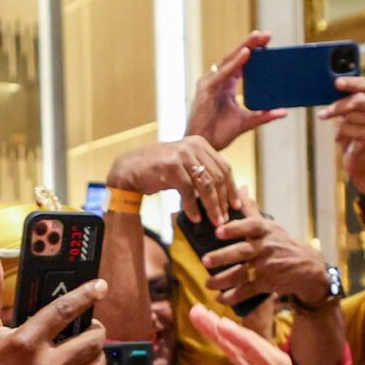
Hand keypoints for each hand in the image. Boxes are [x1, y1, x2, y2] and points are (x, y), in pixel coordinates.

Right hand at [108, 136, 241, 232]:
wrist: (129, 170)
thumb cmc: (157, 171)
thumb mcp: (183, 165)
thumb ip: (201, 172)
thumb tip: (223, 192)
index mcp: (200, 144)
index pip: (224, 167)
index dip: (231, 188)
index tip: (235, 205)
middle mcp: (192, 146)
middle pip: (217, 177)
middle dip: (223, 201)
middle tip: (225, 218)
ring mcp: (181, 155)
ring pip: (205, 184)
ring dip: (212, 206)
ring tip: (215, 221)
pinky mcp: (171, 167)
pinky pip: (188, 191)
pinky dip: (192, 207)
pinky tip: (195, 218)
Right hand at [184, 33, 288, 152]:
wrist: (204, 146)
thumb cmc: (219, 133)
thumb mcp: (246, 122)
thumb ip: (264, 115)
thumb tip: (284, 111)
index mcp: (226, 85)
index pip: (241, 63)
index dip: (253, 51)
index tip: (268, 42)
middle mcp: (218, 80)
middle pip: (236, 57)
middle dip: (250, 44)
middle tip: (266, 34)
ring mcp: (210, 83)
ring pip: (229, 61)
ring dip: (243, 48)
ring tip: (257, 38)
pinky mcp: (206, 90)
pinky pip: (222, 73)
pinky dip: (234, 63)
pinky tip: (246, 54)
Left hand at [201, 215, 332, 306]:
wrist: (308, 267)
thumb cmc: (283, 243)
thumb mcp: (271, 225)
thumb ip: (252, 210)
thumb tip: (240, 188)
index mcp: (266, 230)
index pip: (250, 226)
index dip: (234, 228)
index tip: (218, 231)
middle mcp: (266, 247)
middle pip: (243, 252)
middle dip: (223, 256)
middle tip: (204, 260)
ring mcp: (268, 267)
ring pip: (242, 273)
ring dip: (223, 280)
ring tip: (207, 283)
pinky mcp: (268, 283)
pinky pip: (248, 290)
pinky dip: (234, 296)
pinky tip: (221, 298)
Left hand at [320, 75, 364, 195]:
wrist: (362, 160)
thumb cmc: (355, 134)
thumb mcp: (351, 113)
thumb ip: (347, 99)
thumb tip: (334, 86)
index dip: (351, 83)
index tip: (336, 83)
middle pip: (358, 100)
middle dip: (338, 106)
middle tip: (323, 114)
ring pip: (352, 116)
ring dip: (341, 125)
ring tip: (342, 131)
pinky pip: (351, 129)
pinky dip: (343, 134)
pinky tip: (345, 138)